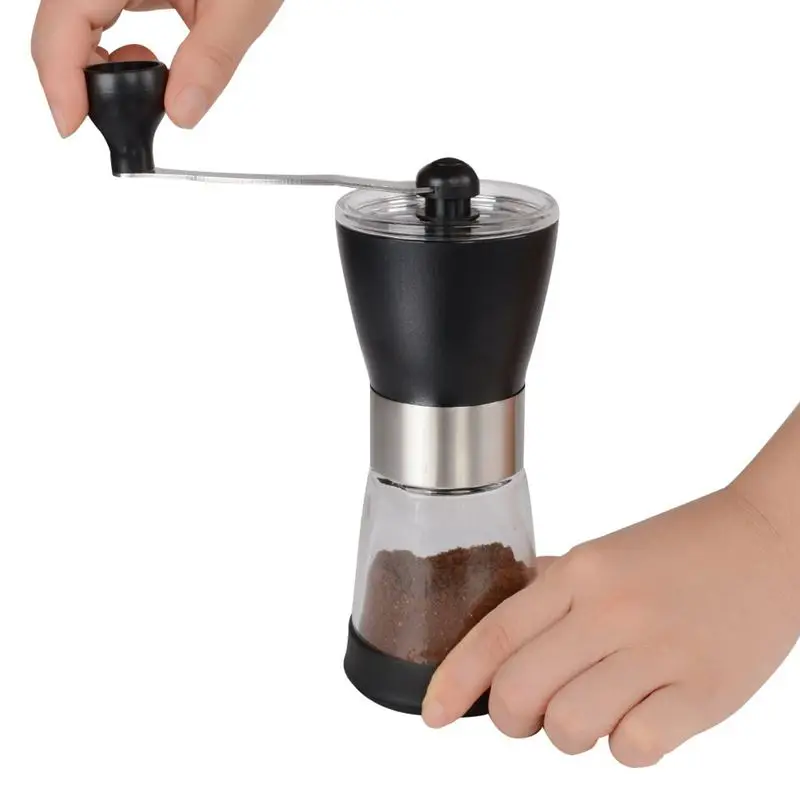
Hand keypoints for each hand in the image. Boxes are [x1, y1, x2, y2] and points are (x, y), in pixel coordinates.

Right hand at [31, 0, 282, 135]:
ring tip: (154, 77)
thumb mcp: (241, 7)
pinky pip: (97, 12)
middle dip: (81, 77)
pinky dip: (114, 47)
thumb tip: (181, 114)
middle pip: (60, 24)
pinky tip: (151, 60)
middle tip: (127, 115)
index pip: (64, 19)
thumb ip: (210, 61)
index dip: (59, 76)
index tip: (70, 124)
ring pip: (74, 21)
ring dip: (100, 64)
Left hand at [421, 486, 799, 766]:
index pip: (494, 635)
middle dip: (509, 718)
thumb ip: (551, 587)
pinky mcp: (704, 693)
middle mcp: (611, 610)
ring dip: (568, 734)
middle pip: (518, 692)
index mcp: (579, 573)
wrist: (769, 540)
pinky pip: (634, 748)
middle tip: (528, 712)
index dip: (452, 681)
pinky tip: (639, 717)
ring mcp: (658, 652)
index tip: (432, 714)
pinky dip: (626, 745)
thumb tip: (500, 625)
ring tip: (593, 709)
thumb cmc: (682, 548)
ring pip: (569, 728)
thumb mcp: (604, 553)